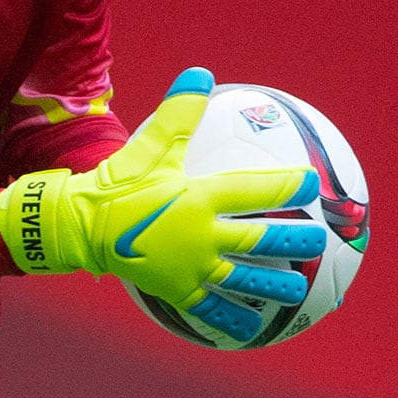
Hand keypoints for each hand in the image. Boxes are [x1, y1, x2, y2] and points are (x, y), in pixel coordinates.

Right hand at [0, 67, 325, 340]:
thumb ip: (178, 111)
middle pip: (259, 240)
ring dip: (274, 283)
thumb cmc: (119, 181)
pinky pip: (211, 308)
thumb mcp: (149, 145)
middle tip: (317, 241)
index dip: (285, 186)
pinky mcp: (177, 289)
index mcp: (198, 197)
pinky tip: (251, 326)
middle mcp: (202, 235)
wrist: (81, 224)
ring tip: (298, 288)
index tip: (309, 183)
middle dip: (292, 240)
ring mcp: (191, 266)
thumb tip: (200, 71)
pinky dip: (233, 318)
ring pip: (244, 278)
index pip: (253, 189)